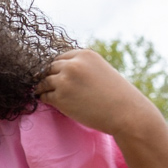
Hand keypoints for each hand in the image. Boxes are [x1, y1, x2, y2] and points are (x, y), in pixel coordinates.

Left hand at [34, 49, 162, 137]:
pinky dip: (44, 99)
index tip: (54, 75)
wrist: (124, 112)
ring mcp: (64, 81)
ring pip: (43, 82)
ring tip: (43, 93)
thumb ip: (83, 67)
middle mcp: (73, 65)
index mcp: (85, 55)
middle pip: (49, 68)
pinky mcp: (59, 98)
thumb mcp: (100, 70)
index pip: (61, 57)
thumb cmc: (115, 94)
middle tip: (45, 85)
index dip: (56, 67)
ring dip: (42, 88)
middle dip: (48, 76)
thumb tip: (62, 72)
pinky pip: (44, 96)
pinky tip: (48, 101)